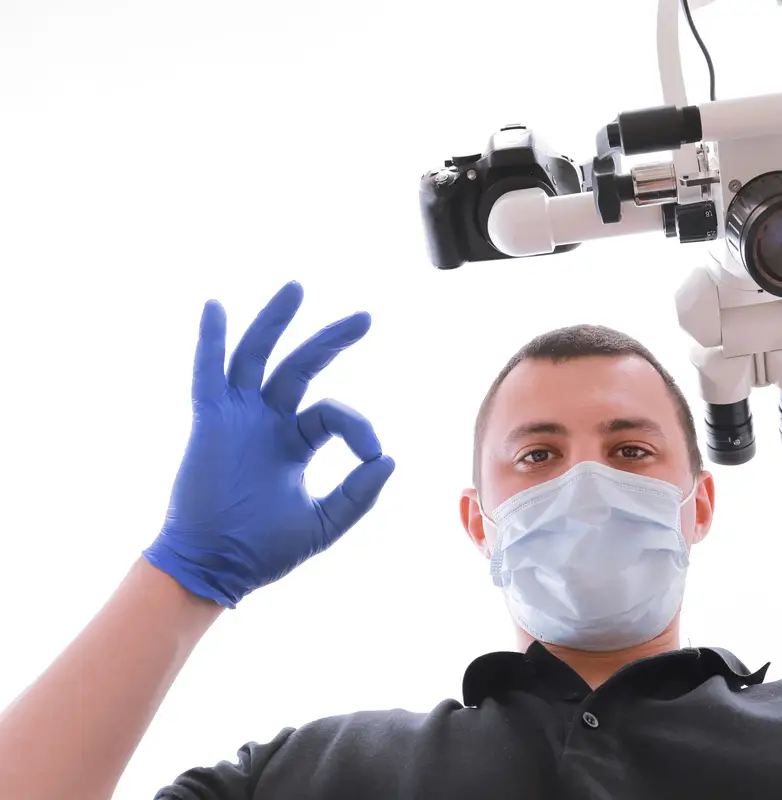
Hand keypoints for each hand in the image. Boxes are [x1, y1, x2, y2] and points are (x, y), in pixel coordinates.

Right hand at [143, 282, 394, 607]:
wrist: (214, 569)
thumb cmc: (263, 550)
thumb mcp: (324, 522)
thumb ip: (358, 494)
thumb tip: (388, 459)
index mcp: (293, 441)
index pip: (333, 413)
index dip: (358, 427)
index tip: (372, 453)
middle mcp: (266, 421)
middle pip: (300, 366)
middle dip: (331, 340)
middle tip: (365, 317)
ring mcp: (238, 418)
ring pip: (257, 357)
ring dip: (275, 321)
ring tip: (297, 288)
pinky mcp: (210, 423)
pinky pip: (207, 374)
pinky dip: (210, 341)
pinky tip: (216, 308)